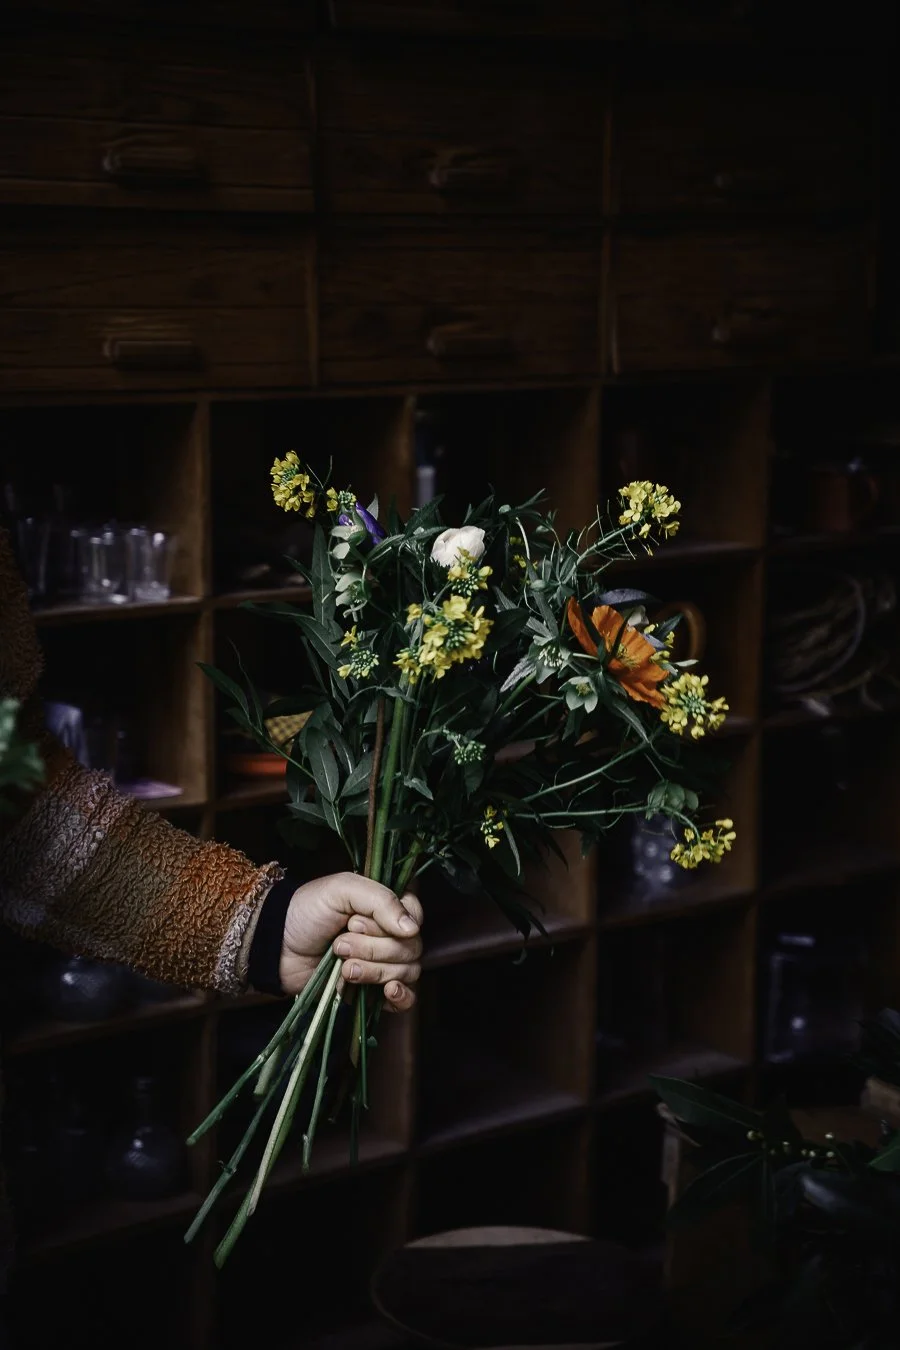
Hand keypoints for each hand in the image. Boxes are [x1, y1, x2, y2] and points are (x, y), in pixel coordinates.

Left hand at [280, 872, 422, 1011]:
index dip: (393, 923)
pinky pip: (405, 1000)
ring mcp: (384, 965)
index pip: (415, 916)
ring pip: (407, 972)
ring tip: (343, 965)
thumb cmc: (307, 911)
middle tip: (340, 943)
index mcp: (386, 907)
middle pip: (410, 948)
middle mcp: (390, 935)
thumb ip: (380, 901)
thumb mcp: (342, 890)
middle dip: (373, 948)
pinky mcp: (375, 992)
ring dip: (374, 970)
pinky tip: (388, 990)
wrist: (278, 948)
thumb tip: (412, 928)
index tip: (356, 922)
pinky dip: (401, 996)